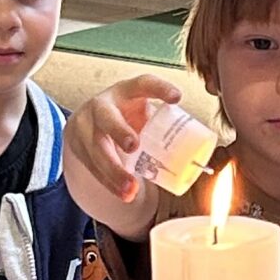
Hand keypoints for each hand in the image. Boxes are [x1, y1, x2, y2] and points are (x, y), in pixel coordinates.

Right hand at [66, 73, 180, 203]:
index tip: (177, 97)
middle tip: (134, 146)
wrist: (88, 121)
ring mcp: (86, 127)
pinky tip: (123, 194)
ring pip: (97, 148)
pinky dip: (109, 182)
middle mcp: (103, 106)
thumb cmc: (125, 116)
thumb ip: (163, 122)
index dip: (159, 89)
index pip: (142, 84)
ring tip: (131, 189)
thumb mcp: (140, 110)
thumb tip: (200, 150)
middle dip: (119, 131)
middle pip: (107, 117)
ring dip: (114, 170)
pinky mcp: (79, 147)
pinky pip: (93, 167)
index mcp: (125, 92)